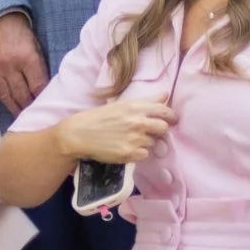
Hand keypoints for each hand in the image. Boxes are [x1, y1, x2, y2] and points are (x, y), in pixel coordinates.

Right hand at [0, 12, 49, 111]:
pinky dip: (6, 101)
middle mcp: (10, 66)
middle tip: (38, 115)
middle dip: (31, 106)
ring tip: (25, 116)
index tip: (47, 106)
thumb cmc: (21, 34)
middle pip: (22, 95)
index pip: (37, 86)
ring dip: (17, 108)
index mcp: (27, 58)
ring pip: (8, 97)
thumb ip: (40, 67)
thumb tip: (44, 89)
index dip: (42, 98)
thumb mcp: (36, 47)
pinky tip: (12, 107)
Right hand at [53, 99, 176, 166]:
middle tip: (148, 131)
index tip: (169, 120)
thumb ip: (146, 101)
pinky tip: (125, 147)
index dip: (170, 116)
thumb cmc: (99, 117)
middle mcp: (137, 122)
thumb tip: (166, 95)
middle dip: (159, 130)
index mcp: (135, 107)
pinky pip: (144, 154)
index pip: (165, 111)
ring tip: (129, 139)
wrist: (78, 134)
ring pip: (153, 142)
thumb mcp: (122, 104)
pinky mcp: (130, 154)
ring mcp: (134, 139)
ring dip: (145, 141)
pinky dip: (137, 152)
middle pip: (163, 128)